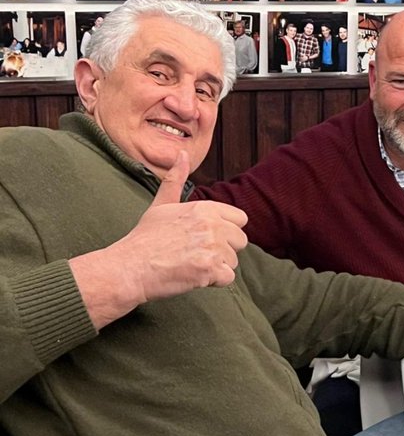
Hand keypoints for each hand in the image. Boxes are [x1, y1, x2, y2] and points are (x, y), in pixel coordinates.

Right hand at [116, 150, 247, 303]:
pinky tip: (193, 275)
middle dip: (224, 250)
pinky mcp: (210, 270)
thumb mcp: (161, 204)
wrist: (131, 266)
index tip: (205, 237)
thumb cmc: (145, 238)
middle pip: (240, 241)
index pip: (240, 219)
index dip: (225, 230)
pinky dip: (213, 281)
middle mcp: (212, 225)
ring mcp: (213, 248)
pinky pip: (227, 278)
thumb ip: (176, 180)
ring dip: (217, 267)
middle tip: (197, 253)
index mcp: (205, 208)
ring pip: (234, 261)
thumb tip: (183, 154)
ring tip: (191, 264)